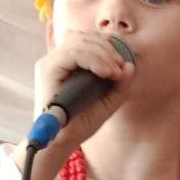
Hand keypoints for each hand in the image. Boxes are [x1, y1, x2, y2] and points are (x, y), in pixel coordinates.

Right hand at [32, 29, 136, 152]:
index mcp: (68, 63)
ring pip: (79, 41)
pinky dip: (93, 60)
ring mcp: (50, 63)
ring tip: (114, 72)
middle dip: (107, 48)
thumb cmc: (81, 123)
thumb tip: (130, 66)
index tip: (122, 62)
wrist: (61, 142)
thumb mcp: (107, 102)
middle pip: (83, 36)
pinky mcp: (48, 70)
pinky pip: (73, 54)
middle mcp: (57, 59)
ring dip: (103, 53)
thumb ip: (120, 85)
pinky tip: (106, 73)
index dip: (107, 44)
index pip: (86, 39)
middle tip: (120, 68)